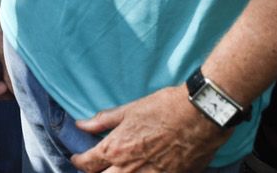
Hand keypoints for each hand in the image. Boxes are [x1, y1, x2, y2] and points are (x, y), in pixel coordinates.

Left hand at [72, 85, 226, 171]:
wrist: (199, 116)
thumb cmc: (164, 108)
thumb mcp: (129, 110)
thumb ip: (103, 121)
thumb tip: (81, 125)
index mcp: (116, 149)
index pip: (88, 164)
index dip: (79, 161)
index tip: (77, 158)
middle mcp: (129, 168)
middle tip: (94, 167)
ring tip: (114, 169)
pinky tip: (139, 172)